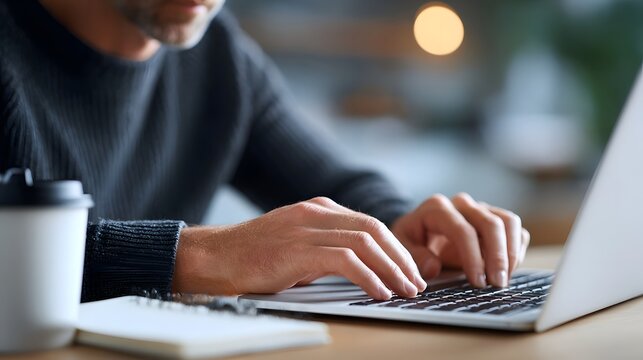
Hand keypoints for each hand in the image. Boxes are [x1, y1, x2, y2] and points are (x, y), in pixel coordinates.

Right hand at [172, 197, 425, 299]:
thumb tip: (358, 268)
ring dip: (391, 268)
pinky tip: (379, 292)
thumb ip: (326, 250)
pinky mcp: (297, 248)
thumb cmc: (252, 256)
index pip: (370, 224)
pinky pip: (344, 260)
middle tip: (415, 282)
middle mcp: (316, 212)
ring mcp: (306, 228)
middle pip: (374, 230)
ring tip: (404, 290)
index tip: (409, 270)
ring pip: (365, 242)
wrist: (214, 257)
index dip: (395, 248)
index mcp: (319, 209)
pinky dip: (368, 276)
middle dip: (400, 258)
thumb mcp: (296, 246)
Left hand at [391, 193, 529, 287]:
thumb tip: (432, 267)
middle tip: (497, 284)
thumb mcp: (401, 247)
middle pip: (491, 223)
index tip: (478, 282)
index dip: (473, 257)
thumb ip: (414, 257)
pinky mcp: (495, 218)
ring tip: (504, 279)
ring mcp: (481, 209)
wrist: (420, 231)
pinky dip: (517, 250)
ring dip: (511, 252)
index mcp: (436, 208)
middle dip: (498, 256)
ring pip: (509, 222)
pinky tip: (507, 270)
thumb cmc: (411, 240)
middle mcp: (462, 204)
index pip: (462, 230)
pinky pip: (516, 230)